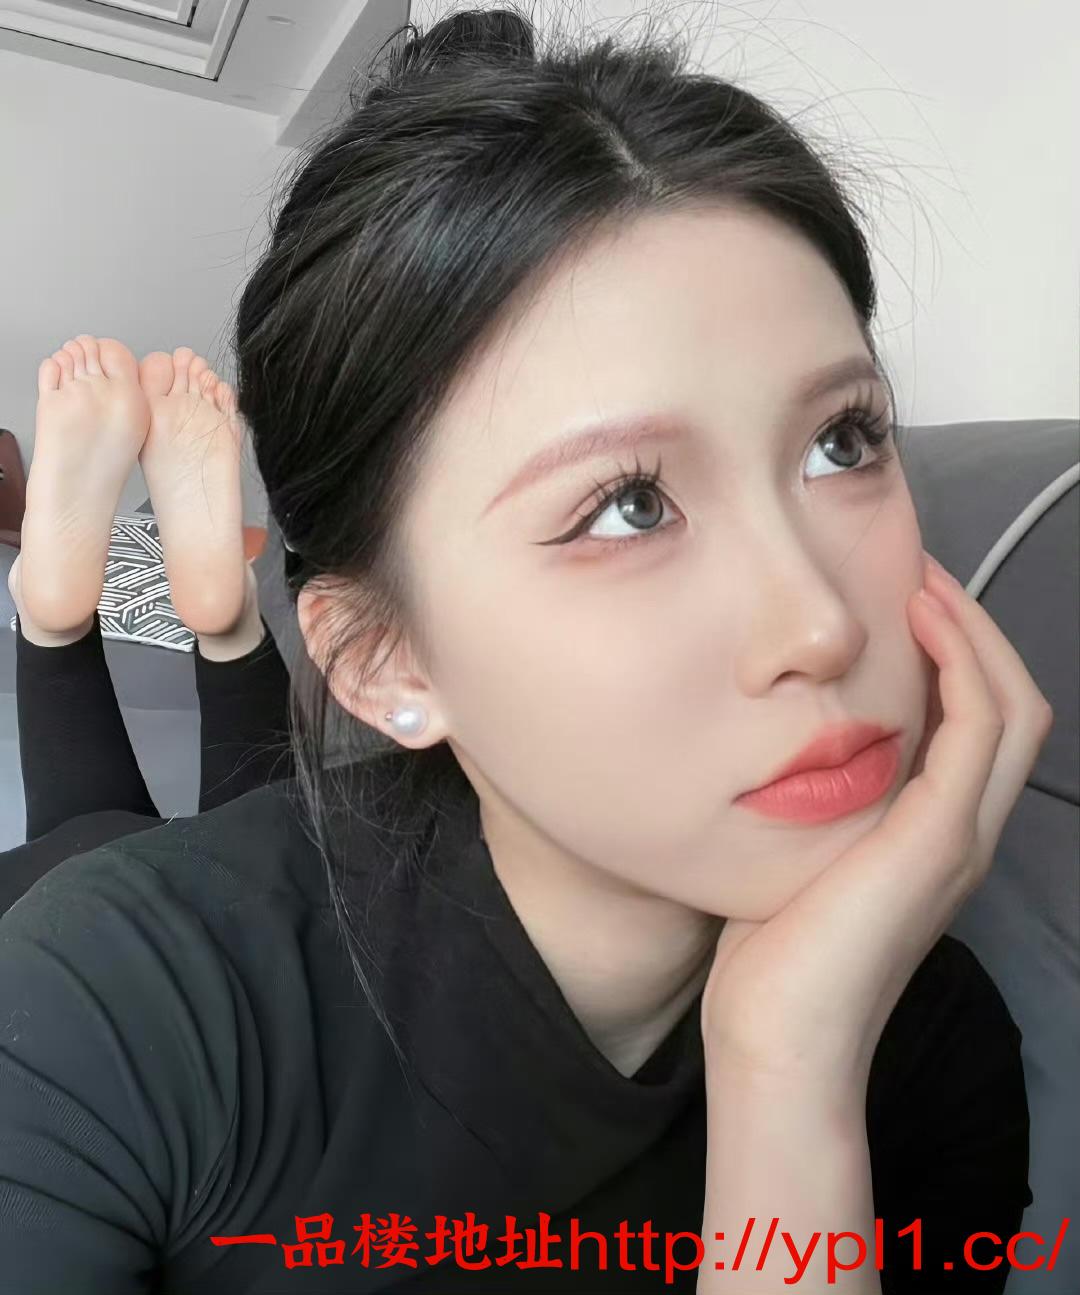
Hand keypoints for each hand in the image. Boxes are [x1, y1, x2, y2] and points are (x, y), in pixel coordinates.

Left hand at [700, 549, 1053, 1088]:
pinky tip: (920, 620)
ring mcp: (960, 838)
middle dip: (973, 629)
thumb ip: (809, 804)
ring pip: (1009, 706)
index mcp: (934, 837)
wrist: (776, 1040)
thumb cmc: (769, 955)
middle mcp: (963, 833)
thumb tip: (770, 746)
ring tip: (925, 579)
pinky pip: (978, 729)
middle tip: (921, 570)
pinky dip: (963, 665)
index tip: (903, 597)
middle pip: (1011, 704)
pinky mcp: (938, 841)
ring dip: (974, 633)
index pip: (978, 725)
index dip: (956, 655)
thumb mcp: (798, 857)